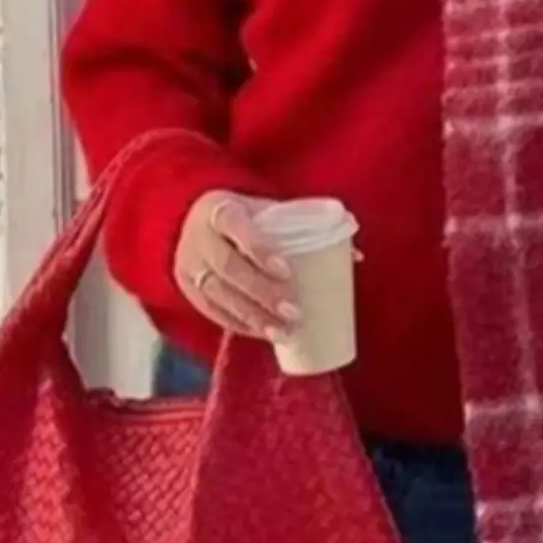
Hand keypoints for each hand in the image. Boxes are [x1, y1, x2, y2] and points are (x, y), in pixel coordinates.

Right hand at [174, 192, 297, 338]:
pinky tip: (262, 333)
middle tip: (293, 312)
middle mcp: (198, 236)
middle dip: (262, 292)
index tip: (287, 271)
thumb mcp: (267, 211)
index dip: (259, 249)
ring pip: (218, 294)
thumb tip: (356, 255)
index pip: (234, 225)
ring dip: (252, 317)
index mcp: (218, 208)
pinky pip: (211, 310)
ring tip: (283, 332)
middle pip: (228, 267)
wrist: (197, 220)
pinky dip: (238, 323)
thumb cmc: (246, 217)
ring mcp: (188, 264)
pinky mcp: (186, 287)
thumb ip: (305, 227)